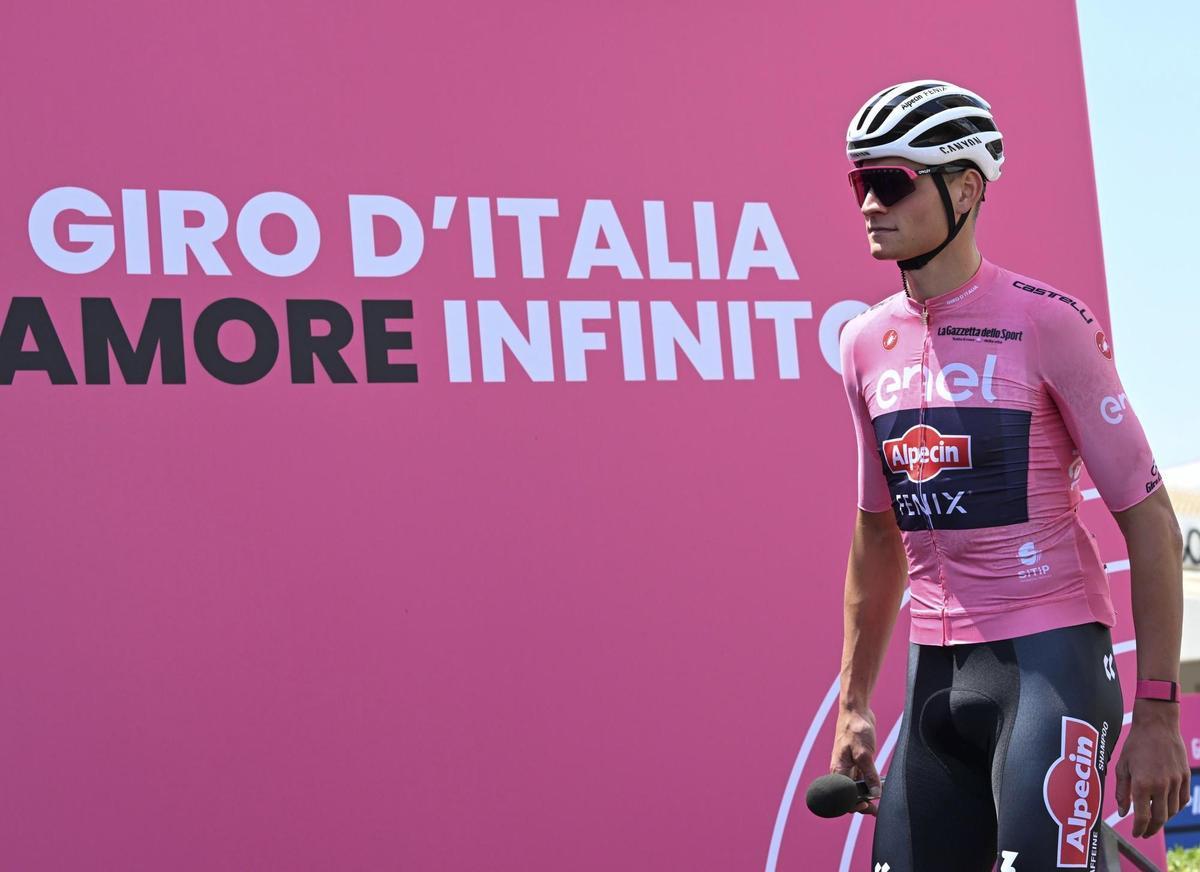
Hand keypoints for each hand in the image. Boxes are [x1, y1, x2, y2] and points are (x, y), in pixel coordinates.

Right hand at [830, 704, 881, 814]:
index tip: (867, 805)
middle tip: (876, 810)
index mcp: (839, 770)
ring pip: (856, 787)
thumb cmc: (855, 730)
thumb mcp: (864, 754)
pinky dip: (869, 784)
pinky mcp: (858, 760)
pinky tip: (879, 788)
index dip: (853, 804)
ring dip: (866, 795)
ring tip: (879, 803)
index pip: (842, 796)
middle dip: (861, 804)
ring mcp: (850, 765)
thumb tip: (875, 794)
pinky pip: (862, 777)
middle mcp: (842, 770)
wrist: (856, 711)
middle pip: (849, 794)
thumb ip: (870, 775)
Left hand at [1115, 700, 1189, 836]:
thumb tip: (1122, 812)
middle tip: (1145, 833)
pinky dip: (1174, 808)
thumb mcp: (1122, 766)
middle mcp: (1161, 785)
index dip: (1139, 828)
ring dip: (1162, 819)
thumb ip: (1121, 791)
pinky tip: (1166, 807)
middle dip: (1151, 829)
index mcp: (1142, 783)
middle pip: (1159, 818)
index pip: (1142, 816)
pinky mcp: (1185, 778)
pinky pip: (1182, 801)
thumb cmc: (1135, 744)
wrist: (1157, 725)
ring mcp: (1175, 782)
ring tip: (1153, 820)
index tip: (1136, 833)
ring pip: (1171, 811)